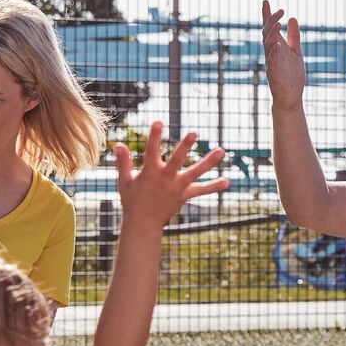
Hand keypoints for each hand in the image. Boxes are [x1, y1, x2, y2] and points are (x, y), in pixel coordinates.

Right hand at [111, 122, 228, 233]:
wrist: (143, 224)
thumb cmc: (132, 200)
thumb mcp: (124, 181)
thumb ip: (123, 162)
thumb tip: (118, 144)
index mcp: (150, 172)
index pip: (151, 150)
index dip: (154, 136)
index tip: (158, 121)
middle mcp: (165, 179)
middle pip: (177, 160)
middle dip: (185, 146)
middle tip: (194, 132)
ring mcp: (177, 188)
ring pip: (195, 173)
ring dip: (208, 162)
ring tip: (221, 151)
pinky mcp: (185, 196)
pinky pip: (201, 191)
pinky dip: (213, 186)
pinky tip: (227, 181)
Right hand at [258, 2, 305, 105]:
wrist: (290, 96)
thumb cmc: (291, 75)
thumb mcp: (295, 51)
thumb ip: (294, 36)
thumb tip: (292, 18)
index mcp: (276, 46)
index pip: (269, 28)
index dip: (267, 14)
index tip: (265, 1)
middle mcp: (271, 53)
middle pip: (267, 33)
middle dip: (272, 21)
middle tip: (280, 10)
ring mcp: (272, 62)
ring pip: (268, 45)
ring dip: (272, 34)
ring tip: (277, 23)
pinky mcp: (274, 73)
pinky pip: (272, 61)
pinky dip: (274, 53)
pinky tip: (277, 44)